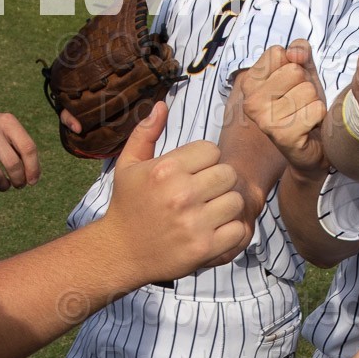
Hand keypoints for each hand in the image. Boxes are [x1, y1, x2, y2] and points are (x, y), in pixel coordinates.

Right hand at [0, 106, 41, 193]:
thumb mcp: (5, 128)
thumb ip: (21, 147)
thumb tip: (33, 178)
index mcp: (6, 122)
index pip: (28, 148)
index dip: (34, 169)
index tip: (32, 181)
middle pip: (14, 165)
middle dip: (19, 181)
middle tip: (18, 184)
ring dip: (3, 186)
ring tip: (3, 184)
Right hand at [103, 102, 249, 281]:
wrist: (120, 253)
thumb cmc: (126, 205)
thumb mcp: (128, 166)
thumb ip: (145, 133)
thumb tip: (161, 104)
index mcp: (165, 170)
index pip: (212, 151)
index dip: (205, 161)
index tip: (194, 174)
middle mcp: (181, 194)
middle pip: (228, 174)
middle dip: (218, 182)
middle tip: (205, 193)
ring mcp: (194, 223)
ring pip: (236, 201)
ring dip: (227, 206)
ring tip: (210, 211)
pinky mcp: (204, 248)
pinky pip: (238, 230)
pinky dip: (231, 231)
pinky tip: (215, 230)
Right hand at [240, 39, 329, 173]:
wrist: (313, 145)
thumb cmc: (304, 105)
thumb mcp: (303, 70)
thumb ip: (299, 50)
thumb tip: (295, 54)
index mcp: (249, 82)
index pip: (278, 53)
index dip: (293, 65)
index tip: (290, 85)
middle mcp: (251, 102)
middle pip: (294, 71)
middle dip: (306, 84)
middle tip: (300, 103)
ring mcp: (265, 120)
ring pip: (308, 90)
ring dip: (314, 102)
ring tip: (304, 114)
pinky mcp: (283, 136)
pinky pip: (316, 109)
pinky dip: (319, 116)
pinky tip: (309, 127)